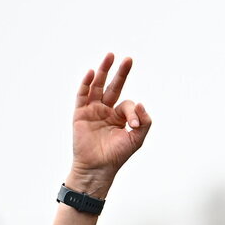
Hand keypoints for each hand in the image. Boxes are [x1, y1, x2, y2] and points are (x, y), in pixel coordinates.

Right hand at [69, 53, 151, 195]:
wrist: (98, 168)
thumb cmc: (116, 156)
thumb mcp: (136, 140)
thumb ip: (144, 122)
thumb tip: (141, 103)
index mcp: (118, 117)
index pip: (127, 104)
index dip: (132, 112)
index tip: (133, 125)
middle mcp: (105, 110)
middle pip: (113, 86)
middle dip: (120, 73)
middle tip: (128, 59)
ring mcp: (92, 110)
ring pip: (97, 86)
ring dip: (103, 71)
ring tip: (110, 56)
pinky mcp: (80, 114)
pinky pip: (82, 95)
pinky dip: (86, 83)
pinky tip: (91, 72)